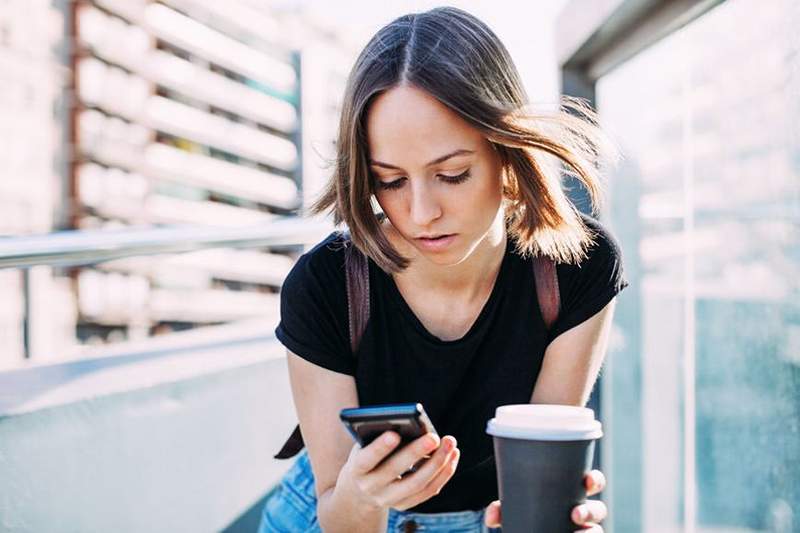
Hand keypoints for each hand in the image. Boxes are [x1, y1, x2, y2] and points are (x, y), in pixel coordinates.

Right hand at [337, 431, 460, 510]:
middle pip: (395, 472)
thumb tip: (409, 424)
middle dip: (416, 453)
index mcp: (356, 470)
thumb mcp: (364, 447)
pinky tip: (452, 456)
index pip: (367, 460)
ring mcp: (388, 499)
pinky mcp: (404, 505)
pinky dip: (443, 474)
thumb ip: (379, 437)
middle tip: (433, 437)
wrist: (358, 492)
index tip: (395, 434)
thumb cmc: (366, 456)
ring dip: (437, 463)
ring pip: (417, 484)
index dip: (380, 448)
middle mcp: (371, 488)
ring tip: (450, 443)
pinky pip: (428, 491)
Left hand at [484, 469, 607, 530]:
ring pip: (597, 530)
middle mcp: (582, 511)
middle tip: (575, 515)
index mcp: (571, 491)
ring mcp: (583, 529)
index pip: (592, 482)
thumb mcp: (516, 504)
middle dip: (591, 511)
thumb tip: (491, 516)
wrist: (527, 530)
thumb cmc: (527, 509)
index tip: (587, 481)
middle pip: (599, 509)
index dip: (595, 480)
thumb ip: (502, 508)